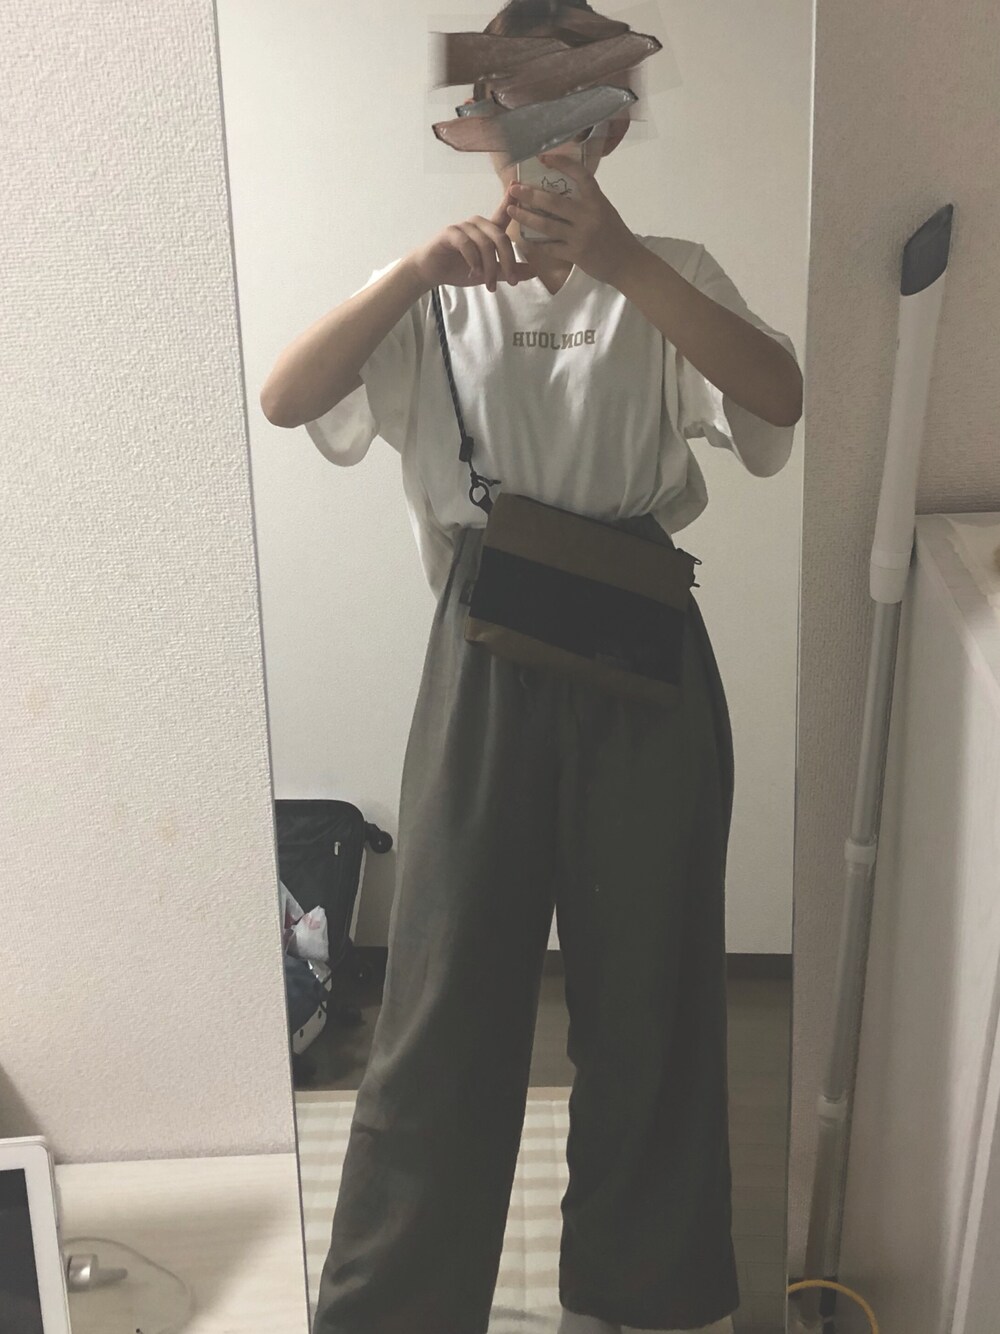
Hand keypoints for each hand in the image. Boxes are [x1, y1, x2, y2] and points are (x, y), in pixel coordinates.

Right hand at [410, 190, 535, 291]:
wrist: (431, 272)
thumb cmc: (459, 268)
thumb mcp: (488, 273)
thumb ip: (508, 270)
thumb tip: (534, 271)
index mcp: (488, 230)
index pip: (503, 213)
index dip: (511, 199)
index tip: (518, 184)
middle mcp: (477, 224)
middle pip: (500, 237)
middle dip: (508, 261)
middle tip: (512, 282)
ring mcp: (463, 226)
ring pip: (485, 244)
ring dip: (490, 267)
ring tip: (489, 285)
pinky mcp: (450, 233)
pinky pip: (467, 244)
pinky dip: (474, 260)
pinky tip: (474, 273)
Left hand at [506, 155, 640, 287]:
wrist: (627, 263)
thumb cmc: (615, 235)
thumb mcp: (605, 210)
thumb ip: (586, 201)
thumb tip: (562, 190)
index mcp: (597, 200)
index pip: (579, 175)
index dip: (561, 164)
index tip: (543, 158)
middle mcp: (588, 215)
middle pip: (553, 202)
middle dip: (530, 194)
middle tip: (514, 189)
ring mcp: (581, 235)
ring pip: (547, 225)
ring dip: (526, 217)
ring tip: (512, 210)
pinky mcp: (576, 254)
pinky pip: (550, 247)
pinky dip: (536, 242)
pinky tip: (524, 237)